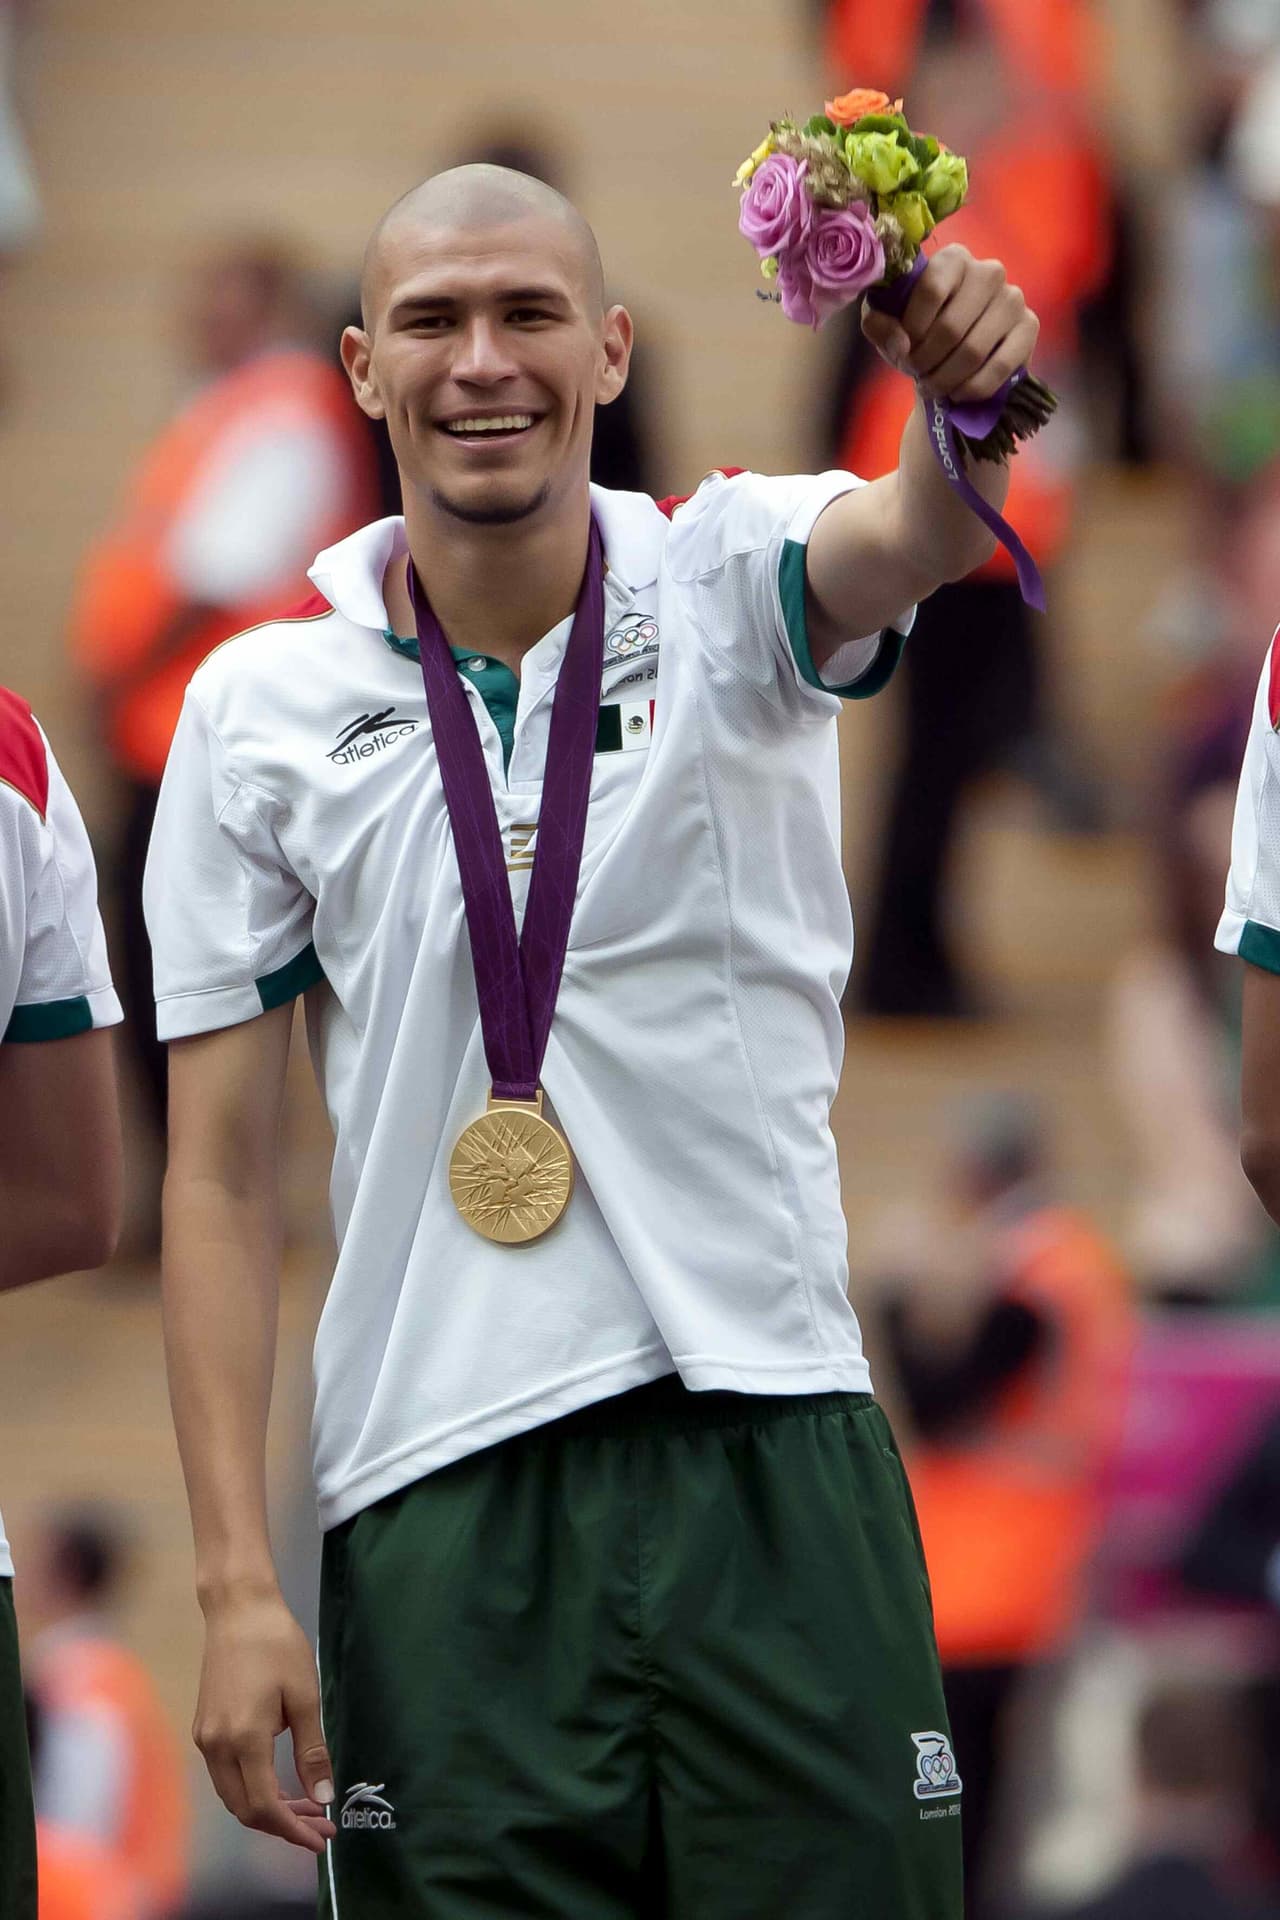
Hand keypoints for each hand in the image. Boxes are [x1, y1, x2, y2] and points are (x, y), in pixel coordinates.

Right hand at [194, 1589, 336, 1854]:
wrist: (238, 1608)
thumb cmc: (277, 1644)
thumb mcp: (304, 1696)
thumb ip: (311, 1751)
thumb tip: (323, 1798)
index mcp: (243, 1739)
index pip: (264, 1807)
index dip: (292, 1830)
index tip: (321, 1839)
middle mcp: (216, 1746)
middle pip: (245, 1809)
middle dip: (283, 1825)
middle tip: (321, 1825)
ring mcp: (205, 1738)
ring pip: (233, 1795)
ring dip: (268, 1808)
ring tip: (308, 1806)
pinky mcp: (204, 1728)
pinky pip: (226, 1775)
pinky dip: (252, 1788)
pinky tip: (281, 1782)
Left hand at [861, 245, 1039, 403]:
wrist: (954, 360)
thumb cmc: (918, 335)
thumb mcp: (887, 326)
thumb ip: (878, 325)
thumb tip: (901, 343)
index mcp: (953, 259)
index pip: (930, 289)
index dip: (911, 330)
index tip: (903, 350)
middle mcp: (989, 271)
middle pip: (951, 327)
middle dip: (926, 361)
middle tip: (917, 374)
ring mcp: (1013, 298)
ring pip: (973, 351)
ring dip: (945, 379)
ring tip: (932, 386)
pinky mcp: (1029, 327)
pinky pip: (999, 368)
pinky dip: (971, 389)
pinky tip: (957, 392)